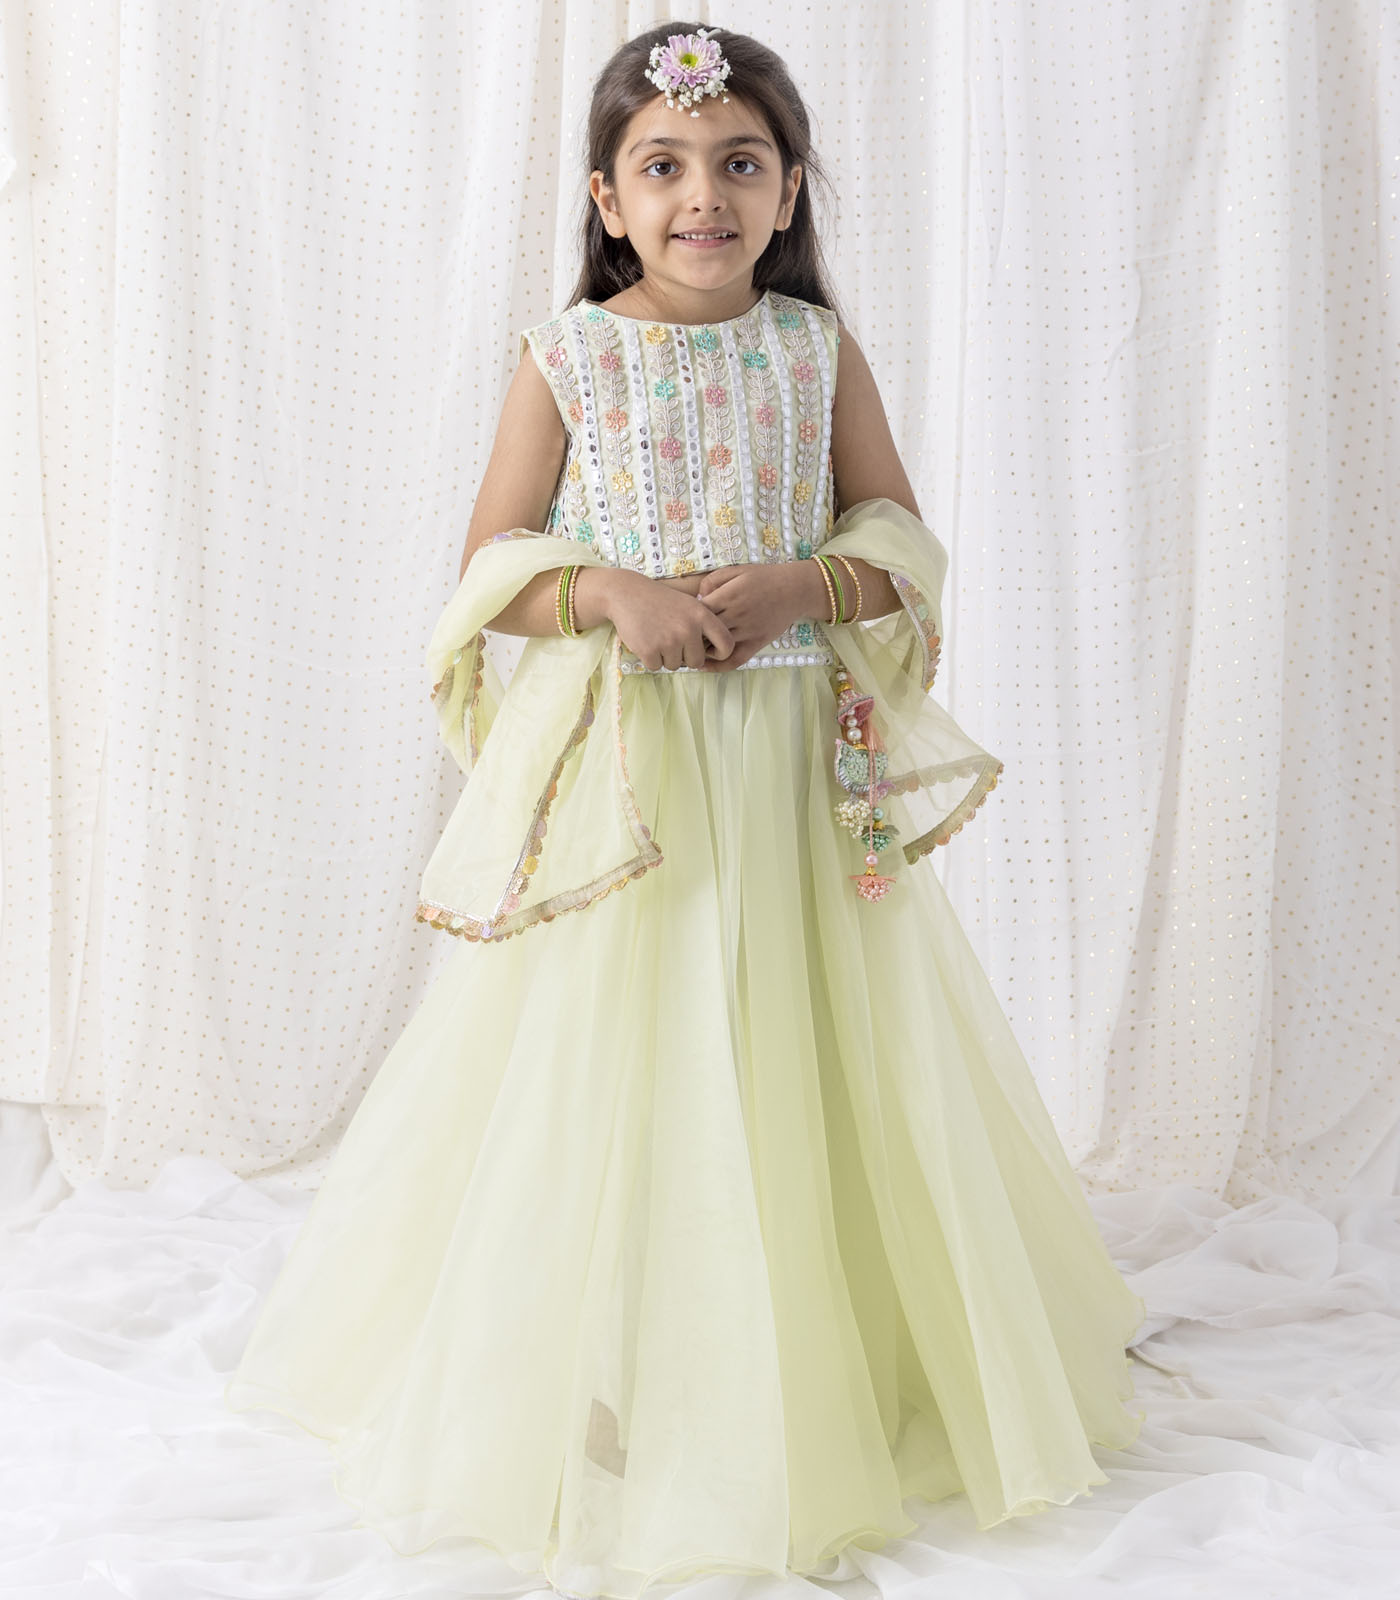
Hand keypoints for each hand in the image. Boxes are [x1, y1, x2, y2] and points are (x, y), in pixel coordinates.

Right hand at [605, 569, 734, 670]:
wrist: (626, 593)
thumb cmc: (660, 601)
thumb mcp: (689, 604)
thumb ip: (704, 625)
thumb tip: (716, 654)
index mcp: (702, 615)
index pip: (726, 645)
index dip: (720, 653)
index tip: (711, 653)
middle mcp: (688, 628)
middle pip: (696, 661)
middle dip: (684, 656)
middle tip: (670, 639)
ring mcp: (669, 640)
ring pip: (674, 666)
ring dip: (665, 656)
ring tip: (656, 635)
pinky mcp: (650, 651)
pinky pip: (656, 667)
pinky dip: (650, 658)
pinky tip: (645, 639)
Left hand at [693, 563, 809, 671]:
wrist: (795, 590)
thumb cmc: (764, 578)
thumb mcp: (737, 570)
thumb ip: (713, 580)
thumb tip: (697, 597)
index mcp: (729, 595)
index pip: (698, 611)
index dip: (689, 615)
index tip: (686, 616)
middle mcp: (737, 614)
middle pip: (704, 631)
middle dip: (692, 634)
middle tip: (685, 634)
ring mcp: (747, 631)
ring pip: (716, 647)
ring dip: (701, 649)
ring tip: (692, 647)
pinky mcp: (756, 643)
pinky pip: (735, 660)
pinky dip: (718, 666)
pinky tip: (705, 666)